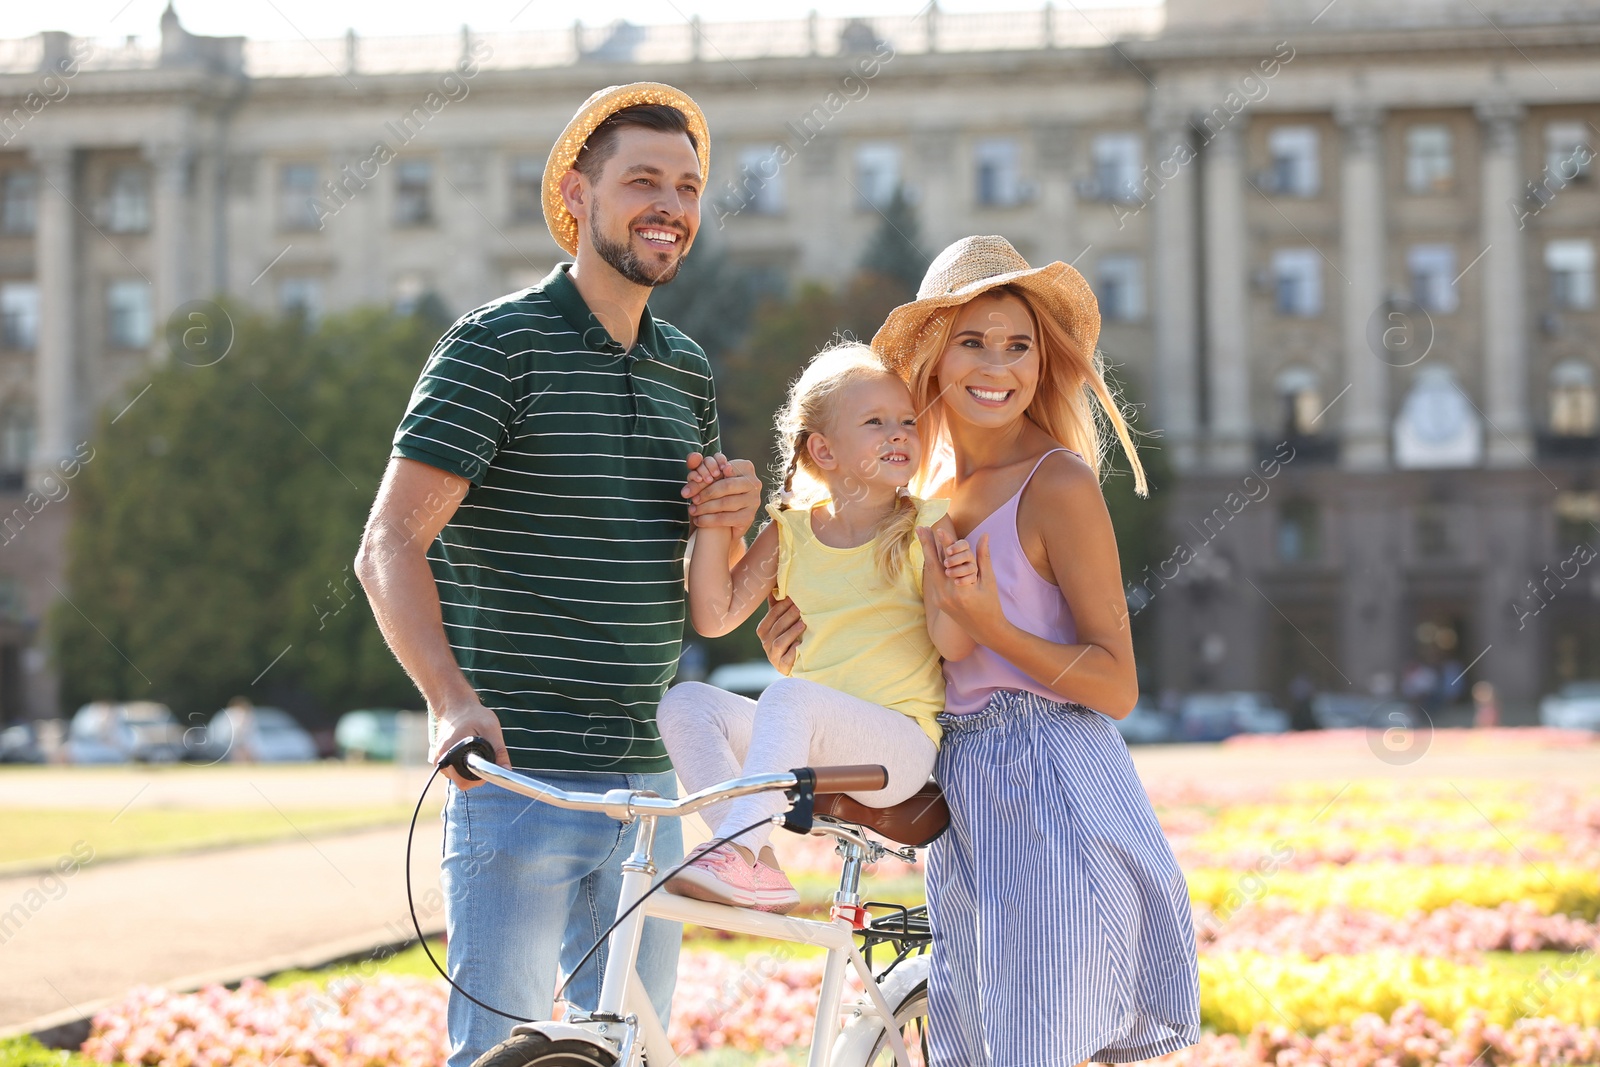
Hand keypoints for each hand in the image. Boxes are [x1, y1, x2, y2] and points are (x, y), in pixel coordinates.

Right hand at [428, 700, 509, 790]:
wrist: (456, 705)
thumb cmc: (474, 715)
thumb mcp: (491, 729)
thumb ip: (499, 752)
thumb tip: (506, 771)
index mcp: (450, 751)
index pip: (465, 781)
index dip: (480, 778)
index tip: (488, 766)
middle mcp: (440, 758)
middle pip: (461, 781)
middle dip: (476, 774)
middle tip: (484, 756)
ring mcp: (438, 759)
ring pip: (458, 776)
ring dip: (469, 769)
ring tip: (475, 749)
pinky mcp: (439, 758)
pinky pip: (454, 770)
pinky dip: (463, 764)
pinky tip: (467, 750)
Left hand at [684, 454, 761, 535]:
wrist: (727, 516)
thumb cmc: (716, 491)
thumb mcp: (707, 475)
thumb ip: (698, 464)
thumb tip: (694, 457)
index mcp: (746, 467)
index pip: (723, 468)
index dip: (707, 474)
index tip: (693, 480)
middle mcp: (754, 483)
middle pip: (726, 485)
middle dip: (705, 493)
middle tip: (692, 499)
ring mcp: (754, 501)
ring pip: (725, 503)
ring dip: (705, 507)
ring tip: (692, 510)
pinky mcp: (749, 517)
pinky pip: (726, 518)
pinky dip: (709, 520)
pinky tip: (698, 520)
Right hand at [756, 594, 803, 675]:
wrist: (793, 663)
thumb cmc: (788, 638)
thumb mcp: (781, 622)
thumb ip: (777, 607)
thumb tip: (775, 588)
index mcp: (763, 629)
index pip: (772, 615)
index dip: (783, 605)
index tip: (795, 597)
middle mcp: (765, 642)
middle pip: (777, 627)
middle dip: (790, 616)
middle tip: (802, 607)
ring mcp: (773, 655)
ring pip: (780, 642)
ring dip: (792, 632)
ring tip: (804, 623)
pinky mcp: (782, 666)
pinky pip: (787, 658)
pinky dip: (793, 651)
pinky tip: (801, 644)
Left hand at [918, 528, 1005, 642]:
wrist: (984, 630)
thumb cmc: (991, 604)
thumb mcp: (989, 580)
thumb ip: (983, 557)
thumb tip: (985, 535)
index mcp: (962, 589)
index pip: (950, 561)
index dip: (944, 543)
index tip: (938, 528)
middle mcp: (947, 594)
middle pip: (933, 564)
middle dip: (926, 544)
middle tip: (920, 528)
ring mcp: (940, 599)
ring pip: (931, 571)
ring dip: (928, 553)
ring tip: (923, 536)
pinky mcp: (938, 601)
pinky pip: (934, 579)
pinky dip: (933, 564)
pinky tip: (930, 552)